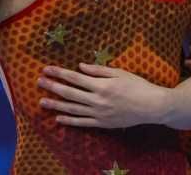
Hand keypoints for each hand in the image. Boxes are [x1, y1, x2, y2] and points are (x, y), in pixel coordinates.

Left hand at [37, 63, 168, 127]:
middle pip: (69, 92)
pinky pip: (82, 123)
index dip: (59, 73)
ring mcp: (99, 113)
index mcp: (101, 84)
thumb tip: (80, 67)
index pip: (74, 77)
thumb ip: (98, 70)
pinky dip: (69, 121)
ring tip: (42, 101)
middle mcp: (97, 99)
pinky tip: (58, 118)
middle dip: (52, 86)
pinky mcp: (102, 123)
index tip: (47, 69)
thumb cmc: (138, 86)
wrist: (151, 106)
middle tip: (38, 81)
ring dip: (56, 105)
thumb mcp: (120, 73)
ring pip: (72, 109)